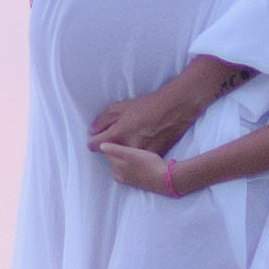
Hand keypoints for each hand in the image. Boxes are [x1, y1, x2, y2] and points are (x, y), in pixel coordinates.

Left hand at [93, 55, 237, 155]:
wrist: (175, 110)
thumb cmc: (148, 106)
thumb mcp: (122, 107)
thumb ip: (103, 120)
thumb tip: (93, 131)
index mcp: (117, 134)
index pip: (94, 146)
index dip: (95, 140)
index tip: (99, 137)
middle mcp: (126, 148)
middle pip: (107, 155)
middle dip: (110, 147)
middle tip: (121, 136)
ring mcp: (140, 156)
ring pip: (122, 161)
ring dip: (124, 154)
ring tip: (133, 140)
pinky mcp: (150, 159)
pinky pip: (137, 163)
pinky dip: (137, 157)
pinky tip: (144, 146)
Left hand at [93, 137, 173, 196]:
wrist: (166, 180)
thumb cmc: (149, 164)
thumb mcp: (131, 154)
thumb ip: (115, 150)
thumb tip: (100, 146)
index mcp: (116, 167)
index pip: (107, 152)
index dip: (110, 142)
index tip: (114, 133)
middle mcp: (120, 175)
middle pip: (113, 159)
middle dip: (116, 150)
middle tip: (124, 139)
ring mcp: (128, 179)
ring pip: (121, 165)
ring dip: (124, 158)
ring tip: (132, 148)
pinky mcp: (138, 181)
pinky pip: (130, 170)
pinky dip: (131, 164)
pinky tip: (139, 160)